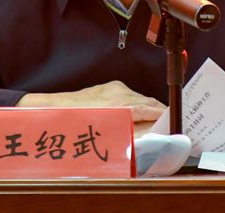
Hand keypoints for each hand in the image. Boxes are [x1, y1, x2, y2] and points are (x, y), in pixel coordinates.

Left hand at [17, 80, 165, 121]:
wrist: (49, 111)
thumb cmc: (75, 125)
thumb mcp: (109, 135)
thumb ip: (134, 135)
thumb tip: (155, 136)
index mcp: (123, 102)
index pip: (156, 109)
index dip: (168, 120)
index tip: (175, 130)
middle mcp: (119, 91)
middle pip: (150, 104)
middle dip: (158, 118)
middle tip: (166, 133)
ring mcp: (112, 88)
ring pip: (139, 101)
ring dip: (146, 114)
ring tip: (150, 130)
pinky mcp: (106, 88)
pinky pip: (128, 98)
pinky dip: (134, 109)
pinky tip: (131, 122)